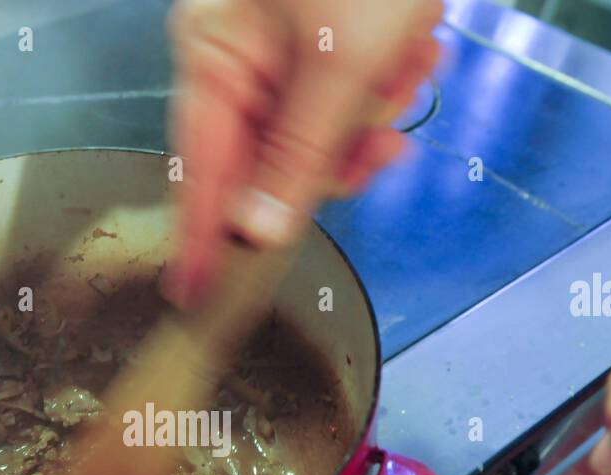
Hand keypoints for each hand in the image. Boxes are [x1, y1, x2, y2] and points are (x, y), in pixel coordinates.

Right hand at [164, 0, 441, 306]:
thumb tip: (256, 232)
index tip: (197, 298)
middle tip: (380, 136)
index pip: (198, 172)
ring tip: (409, 54)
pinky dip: (388, 81)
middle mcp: (237, 56)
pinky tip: (414, 42)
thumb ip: (299, 156)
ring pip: (320, 134)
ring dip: (375, 110)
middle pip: (271, 162)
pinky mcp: (322, 41)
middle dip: (338, 152)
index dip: (200, 238)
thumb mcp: (341, 61)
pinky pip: (348, 99)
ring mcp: (280, 49)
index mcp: (214, 54)